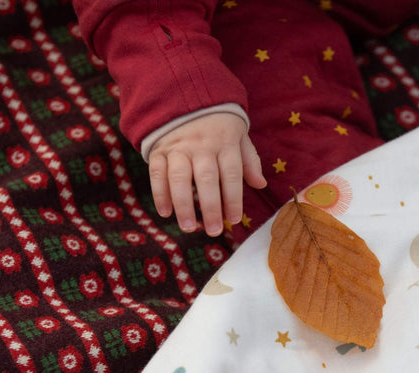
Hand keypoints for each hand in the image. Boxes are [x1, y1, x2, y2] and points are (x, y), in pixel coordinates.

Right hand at [148, 112, 266, 235]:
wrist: (184, 94)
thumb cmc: (218, 124)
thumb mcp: (239, 135)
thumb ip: (249, 161)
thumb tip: (261, 184)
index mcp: (225, 142)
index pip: (231, 174)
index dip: (233, 198)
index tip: (234, 220)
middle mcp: (202, 145)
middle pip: (207, 179)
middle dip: (210, 207)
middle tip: (214, 230)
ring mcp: (178, 147)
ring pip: (180, 178)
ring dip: (184, 205)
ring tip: (189, 227)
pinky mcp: (159, 150)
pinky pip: (157, 173)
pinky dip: (160, 193)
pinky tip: (165, 212)